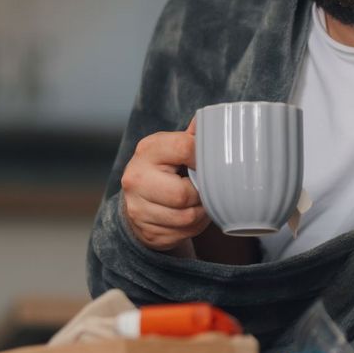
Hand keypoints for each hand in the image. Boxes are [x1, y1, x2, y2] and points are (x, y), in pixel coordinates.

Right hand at [120, 118, 209, 253]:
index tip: (213, 162)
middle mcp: (136, 178)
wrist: (139, 201)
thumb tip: (217, 119)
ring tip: (201, 202)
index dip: (205, 157)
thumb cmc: (165, 169)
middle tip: (205, 189)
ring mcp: (138, 209)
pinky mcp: (148, 232)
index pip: (184, 148)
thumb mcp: (173, 147)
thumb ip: (193, 136)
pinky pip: (184, 233)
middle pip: (183, 194)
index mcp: (147, 150)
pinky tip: (192, 215)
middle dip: (201, 194)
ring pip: (186, 217)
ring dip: (201, 212)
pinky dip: (195, 226)